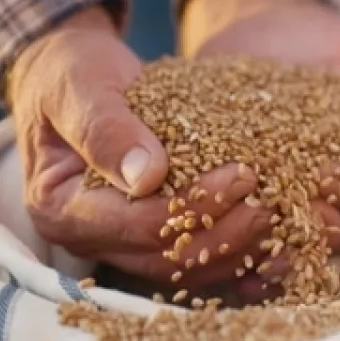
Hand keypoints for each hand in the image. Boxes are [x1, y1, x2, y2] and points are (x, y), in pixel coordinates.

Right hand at [6, 6, 259, 286]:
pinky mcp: (145, 240)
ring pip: (184, 268)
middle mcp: (85, 238)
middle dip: (224, 234)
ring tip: (280, 217)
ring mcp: (116, 246)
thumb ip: (105, 128)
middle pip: (163, 257)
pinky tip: (276, 243)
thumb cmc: (71, 72)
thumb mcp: (80, 86)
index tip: (241, 174)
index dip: (192, 206)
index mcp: (59, 208)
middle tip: (273, 202)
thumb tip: (145, 177)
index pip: (135, 224)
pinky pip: (194, 262)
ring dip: (236, 250)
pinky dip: (235, 255)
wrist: (72, 73)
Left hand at [180, 0, 339, 300]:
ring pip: (287, 245)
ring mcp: (283, 203)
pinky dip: (237, 257)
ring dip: (270, 249)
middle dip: (310, 228)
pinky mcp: (237, 201)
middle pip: (334, 234)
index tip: (326, 173)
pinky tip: (219, 256)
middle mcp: (330, 196)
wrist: (260, 26)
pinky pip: (243, 244)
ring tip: (245, 241)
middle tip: (278, 209)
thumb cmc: (325, 41)